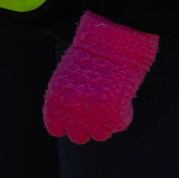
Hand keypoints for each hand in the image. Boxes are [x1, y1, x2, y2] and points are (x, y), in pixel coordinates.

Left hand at [42, 12, 160, 143]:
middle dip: (87, 126)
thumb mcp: (67, 74)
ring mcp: (92, 119)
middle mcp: (70, 114)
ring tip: (110, 100)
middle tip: (96, 110)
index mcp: (55, 102)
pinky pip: (119, 124)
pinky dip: (123, 113)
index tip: (77, 116)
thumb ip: (67, 97)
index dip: (67, 123)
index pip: (56, 128)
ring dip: (106, 122)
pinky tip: (122, 95)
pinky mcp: (113, 118)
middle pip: (78, 136)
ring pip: (100, 135)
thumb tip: (74, 113)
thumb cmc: (91, 51)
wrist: (112, 41)